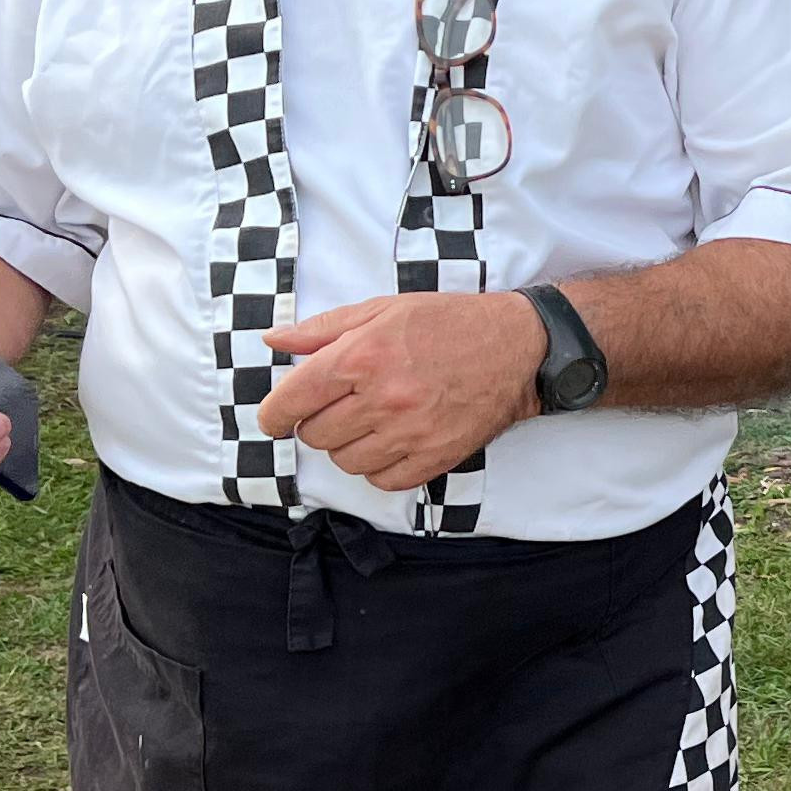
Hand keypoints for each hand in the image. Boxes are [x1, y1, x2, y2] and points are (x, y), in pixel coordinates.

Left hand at [256, 291, 544, 492]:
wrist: (517, 346)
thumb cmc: (447, 324)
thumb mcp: (382, 310)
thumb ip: (322, 329)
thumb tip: (272, 341)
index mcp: (361, 356)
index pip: (291, 401)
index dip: (273, 415)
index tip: (275, 418)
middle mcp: (382, 397)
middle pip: (315, 436)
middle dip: (316, 423)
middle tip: (339, 407)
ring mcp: (411, 432)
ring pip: (346, 462)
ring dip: (348, 446)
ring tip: (369, 423)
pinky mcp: (436, 456)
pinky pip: (383, 480)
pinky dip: (379, 466)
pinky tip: (391, 442)